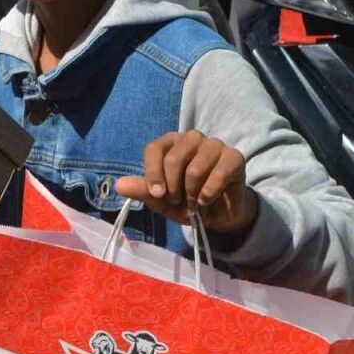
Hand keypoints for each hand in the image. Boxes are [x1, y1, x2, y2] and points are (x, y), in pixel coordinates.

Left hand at [115, 131, 257, 234]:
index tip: (157, 194)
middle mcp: (191, 138)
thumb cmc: (186, 202)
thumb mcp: (161, 201)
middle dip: (173, 187)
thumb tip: (119, 185)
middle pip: (174, 158)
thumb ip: (143, 191)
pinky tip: (207, 200)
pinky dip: (210, 191)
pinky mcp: (234, 157)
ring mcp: (214, 145)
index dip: (152, 173)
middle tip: (178, 201)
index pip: (155, 148)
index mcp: (171, 143)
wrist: (218, 215)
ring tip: (194, 202)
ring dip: (192, 192)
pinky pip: (220, 171)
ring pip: (195, 167)